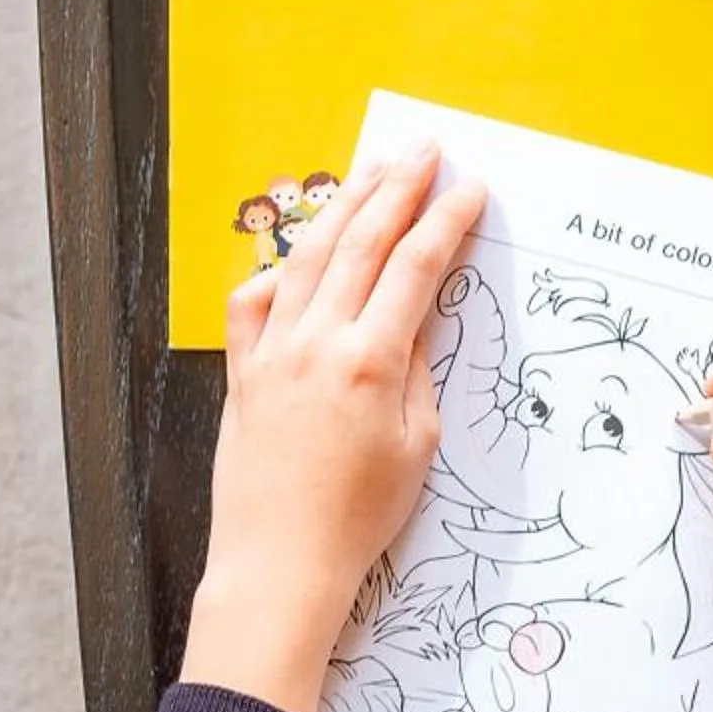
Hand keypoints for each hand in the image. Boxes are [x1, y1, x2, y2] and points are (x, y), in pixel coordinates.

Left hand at [182, 144, 486, 711]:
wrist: (280, 562)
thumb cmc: (359, 517)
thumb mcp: (416, 444)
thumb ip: (415, 370)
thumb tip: (415, 317)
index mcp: (370, 360)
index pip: (416, 268)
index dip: (447, 222)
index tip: (470, 189)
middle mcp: (316, 341)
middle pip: (361, 242)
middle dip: (396, 188)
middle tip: (421, 150)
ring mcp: (272, 350)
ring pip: (308, 256)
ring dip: (344, 206)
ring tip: (371, 171)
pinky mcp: (242, 370)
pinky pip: (255, 300)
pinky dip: (279, 268)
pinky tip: (300, 253)